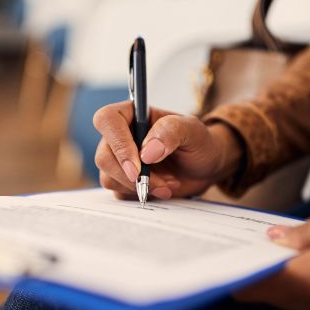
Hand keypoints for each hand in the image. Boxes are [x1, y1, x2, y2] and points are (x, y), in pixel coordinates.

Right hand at [93, 101, 242, 199]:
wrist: (205, 166)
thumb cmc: (198, 142)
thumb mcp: (192, 130)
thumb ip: (171, 132)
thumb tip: (146, 152)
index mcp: (132, 114)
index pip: (107, 120)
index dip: (118, 144)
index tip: (139, 166)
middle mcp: (121, 136)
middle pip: (103, 156)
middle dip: (131, 176)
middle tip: (161, 182)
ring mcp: (120, 160)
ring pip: (109, 178)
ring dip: (140, 187)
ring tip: (168, 183)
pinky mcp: (124, 180)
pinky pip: (119, 193)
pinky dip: (142, 195)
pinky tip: (163, 188)